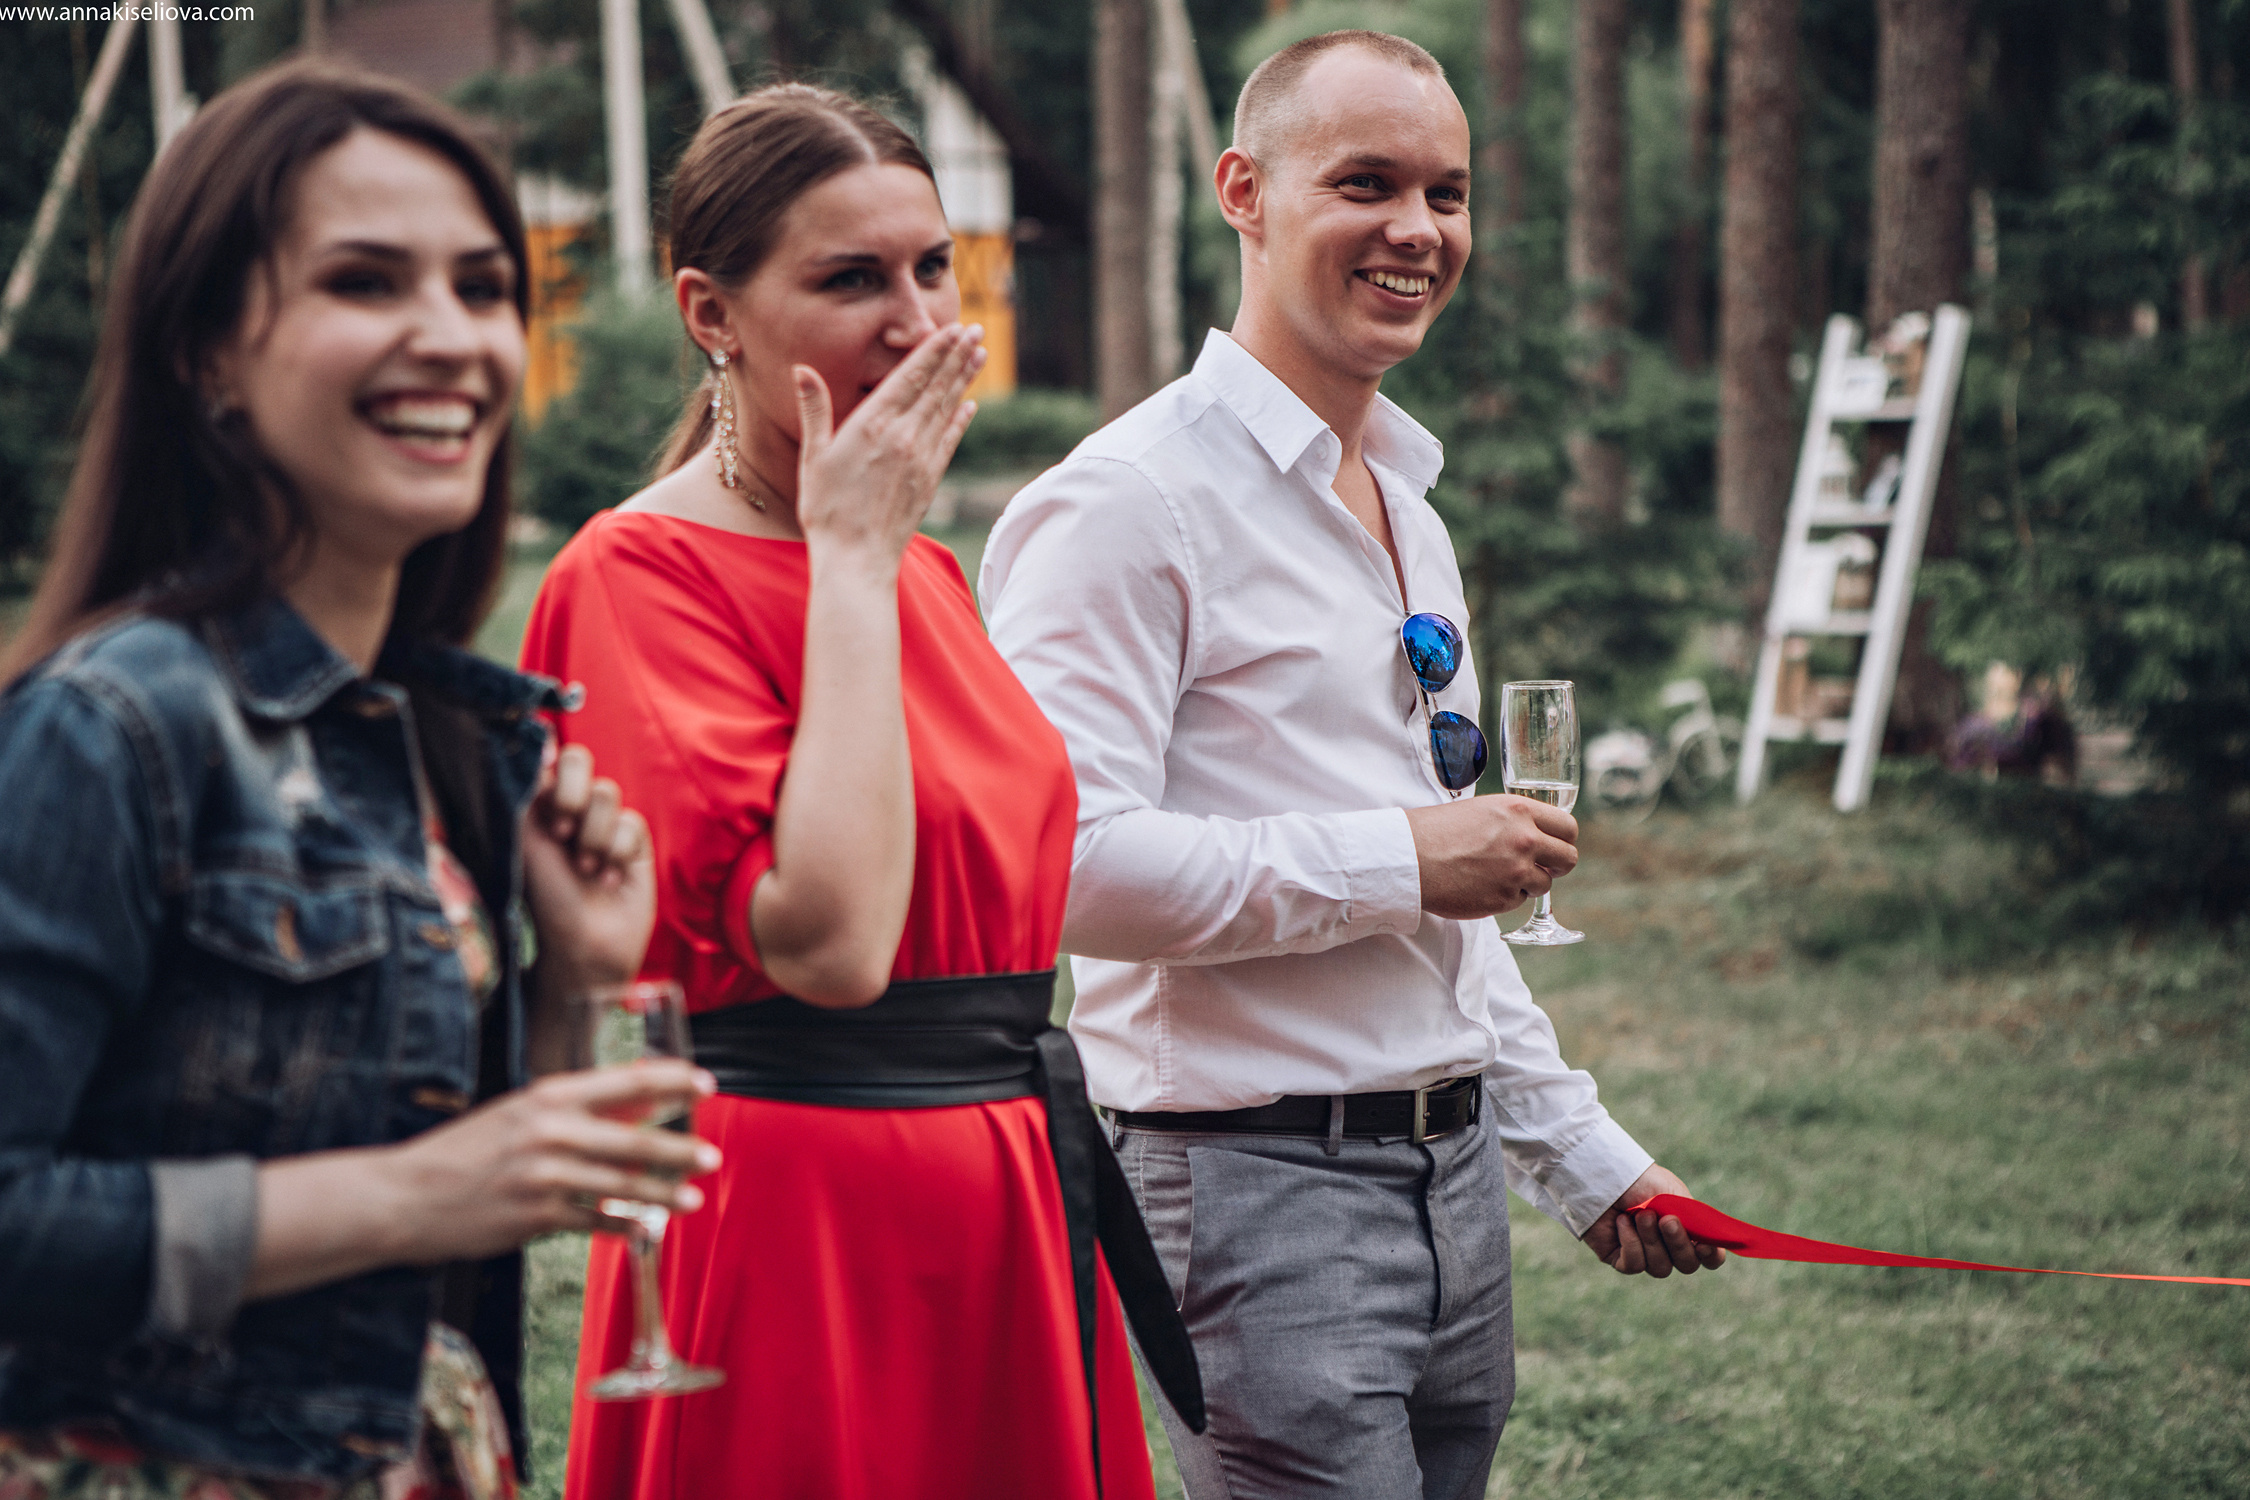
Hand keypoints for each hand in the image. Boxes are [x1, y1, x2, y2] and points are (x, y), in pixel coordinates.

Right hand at [245, 1063, 720, 1300]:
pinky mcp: (534, 1216)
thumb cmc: (461, 1153)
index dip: (671, 1081)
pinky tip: (646, 1229)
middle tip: (712, 1155)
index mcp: (546, 1096)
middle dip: (678, 1148)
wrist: (402, 1196)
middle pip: (632, 1137)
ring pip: (620, 1184)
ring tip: (694, 1199)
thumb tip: (632, 1111)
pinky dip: (624, 1225)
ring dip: (663, 1193)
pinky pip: (593, 1221)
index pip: (623, 1081)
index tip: (704, 1084)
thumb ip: (569, 1113)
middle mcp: (549, 1131)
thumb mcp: (514, 1115)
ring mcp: (543, 1175)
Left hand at [523, 741, 654, 993]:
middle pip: (580, 760)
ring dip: (593, 836)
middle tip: (562, 831)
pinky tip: (609, 880)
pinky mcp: (635, 842)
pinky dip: (618, 854)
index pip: (548, 758)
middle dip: (572, 795)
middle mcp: (571, 808)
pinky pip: (632, 824)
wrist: (584, 942)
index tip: (545, 812)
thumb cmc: (546, 898)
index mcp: (539, 805)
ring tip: (586, 869)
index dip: (550, 777)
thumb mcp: (526, 842)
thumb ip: (528, 793)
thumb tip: (536, 747)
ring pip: (607, 794)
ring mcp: (604, 823)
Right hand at [793, 323, 984, 565]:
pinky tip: (970, 405)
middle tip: (975, 329)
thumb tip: (802, 369)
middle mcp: (903, 437)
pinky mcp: (930, 480)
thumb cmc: (826, 510)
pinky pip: (950, 441)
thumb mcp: (813, 456)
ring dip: (963, 380)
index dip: (933, 350)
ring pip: (947, 409)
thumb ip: (815, 410)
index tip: (951, 328)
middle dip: (956, 356)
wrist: (856, 559)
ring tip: (979, 354)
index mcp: (872, 425)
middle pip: (935, 387)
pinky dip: (961, 420)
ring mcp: (921, 459)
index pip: (910, 377)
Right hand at [1404, 794, 1578, 919]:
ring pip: (1544, 884)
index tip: (1557, 845)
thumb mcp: (1483, 809)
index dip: (1564, 839)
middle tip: (1542, 866)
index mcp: (1520, 811)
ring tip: (1496, 874)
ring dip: (1528, 882)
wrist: (1412, 858)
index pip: (1568, 827)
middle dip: (1558, 865)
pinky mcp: (1504, 899)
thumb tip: (1536, 834)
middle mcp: (1524, 840)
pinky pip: (1519, 900)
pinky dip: (1506, 896)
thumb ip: (1515, 820)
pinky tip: (1481, 884)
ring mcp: (1516, 872)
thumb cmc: (1438, 830)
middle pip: (1568, 858)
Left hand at [1580, 1164, 1726, 1277]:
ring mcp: (1645, 1255)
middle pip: (1687, 1266)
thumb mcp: (1675, 1196)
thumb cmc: (1642, 1181)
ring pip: (1660, 1268)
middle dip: (1677, 1244)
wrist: (1606, 1176)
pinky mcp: (1621, 1259)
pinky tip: (1622, 1222)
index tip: (1703, 1246)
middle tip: (1666, 1220)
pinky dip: (1630, 1242)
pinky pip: (1634, 1265)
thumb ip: (1695, 1220)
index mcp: (1686, 1230)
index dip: (1711, 1257)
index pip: (1708, 1257)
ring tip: (1639, 1215)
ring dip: (1651, 1240)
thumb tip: (1709, 1242)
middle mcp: (1668, 1247)